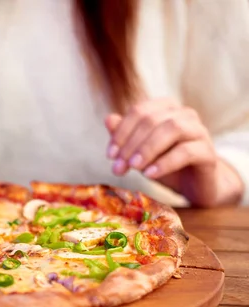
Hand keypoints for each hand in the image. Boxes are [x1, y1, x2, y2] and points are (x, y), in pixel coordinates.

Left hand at [105, 98, 243, 206]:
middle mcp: (184, 114)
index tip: (110, 156)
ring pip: (172, 129)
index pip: (139, 111)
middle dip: (131, 144)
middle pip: (153, 120)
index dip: (121, 132)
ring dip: (148, 148)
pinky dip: (165, 162)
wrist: (194, 186)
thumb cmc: (163, 165)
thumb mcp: (139, 152)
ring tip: (134, 167)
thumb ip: (125, 136)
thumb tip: (109, 119)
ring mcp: (199, 131)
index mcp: (166, 108)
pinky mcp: (208, 152)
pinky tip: (150, 174)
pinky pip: (187, 151)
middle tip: (118, 167)